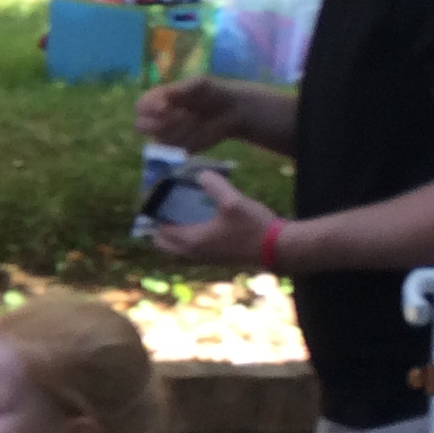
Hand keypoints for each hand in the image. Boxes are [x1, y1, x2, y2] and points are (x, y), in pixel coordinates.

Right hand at [135, 76, 234, 150]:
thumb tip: (160, 104)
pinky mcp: (179, 149)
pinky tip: (199, 134)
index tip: (164, 107)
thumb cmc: (213, 92)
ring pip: (158, 138)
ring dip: (176, 131)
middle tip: (179, 117)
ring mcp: (167, 135)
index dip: (148, 108)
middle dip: (157, 124)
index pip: (140, 106)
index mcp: (158, 99)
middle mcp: (158, 118)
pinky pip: (173, 150)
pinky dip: (185, 142)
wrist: (233, 110)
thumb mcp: (197, 84)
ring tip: (195, 121)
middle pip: (141, 126)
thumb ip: (177, 91)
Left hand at [153, 168, 276, 266]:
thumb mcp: (233, 201)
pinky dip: (187, 238)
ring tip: (182, 212)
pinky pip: (191, 250)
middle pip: (164, 243)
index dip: (156, 215)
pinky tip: (201, 220)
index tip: (157, 198)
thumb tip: (201, 174)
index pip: (160, 230)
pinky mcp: (217, 258)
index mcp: (192, 240)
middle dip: (160, 226)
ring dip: (174, 233)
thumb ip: (215, 186)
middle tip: (167, 206)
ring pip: (177, 248)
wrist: (277, 248)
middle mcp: (194, 253)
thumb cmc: (253, 226)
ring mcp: (205, 258)